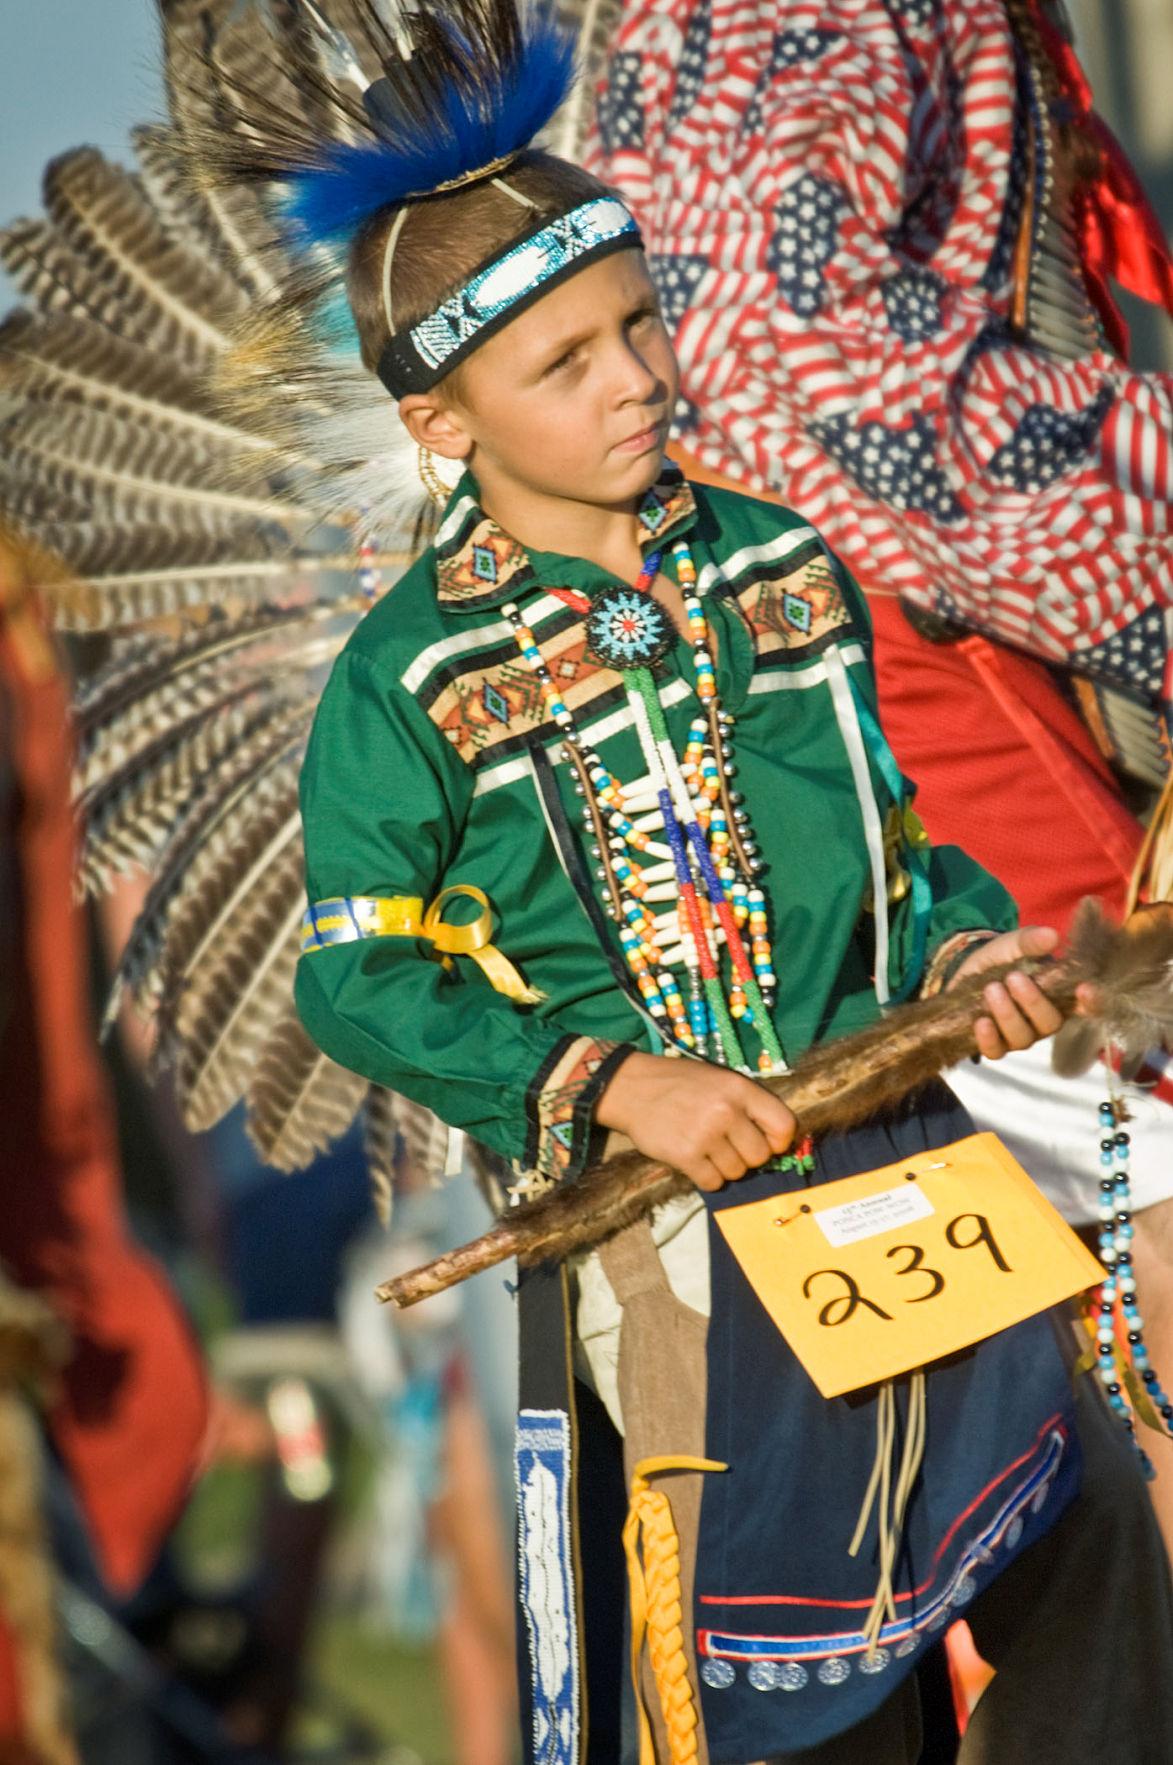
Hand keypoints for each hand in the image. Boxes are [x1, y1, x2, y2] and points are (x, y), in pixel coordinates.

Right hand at [596, 1051, 795, 1190]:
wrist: (631, 1088)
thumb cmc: (679, 1084)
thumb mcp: (719, 1080)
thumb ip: (747, 1105)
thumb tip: (774, 1140)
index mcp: (739, 1089)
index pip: (783, 1125)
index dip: (779, 1141)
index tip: (767, 1143)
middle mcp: (726, 1111)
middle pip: (760, 1156)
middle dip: (747, 1157)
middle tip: (728, 1146)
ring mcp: (705, 1135)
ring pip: (737, 1172)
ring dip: (724, 1167)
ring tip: (706, 1149)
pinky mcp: (685, 1156)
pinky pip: (713, 1183)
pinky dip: (707, 1177)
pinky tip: (695, 1161)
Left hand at [947, 925, 1097, 1059]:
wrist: (964, 969)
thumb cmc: (1000, 958)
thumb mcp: (1013, 944)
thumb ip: (1030, 941)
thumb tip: (1051, 936)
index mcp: (1059, 996)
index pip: (1086, 1006)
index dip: (1092, 1002)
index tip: (1085, 989)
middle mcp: (1044, 1020)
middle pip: (1050, 1023)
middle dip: (1033, 1002)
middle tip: (1014, 977)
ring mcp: (1020, 1035)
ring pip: (1023, 1038)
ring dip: (1007, 1015)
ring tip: (992, 989)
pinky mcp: (995, 1044)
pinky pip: (996, 1051)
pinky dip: (989, 1039)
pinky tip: (981, 1021)